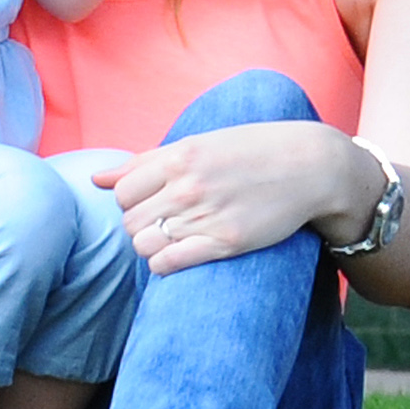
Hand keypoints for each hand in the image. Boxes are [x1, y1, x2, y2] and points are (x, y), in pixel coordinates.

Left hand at [110, 118, 364, 274]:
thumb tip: (97, 179)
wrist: (312, 165)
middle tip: (167, 221)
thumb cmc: (254, 150)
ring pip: (144, 246)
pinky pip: (168, 264)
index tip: (153, 202)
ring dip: (153, 247)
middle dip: (142, 226)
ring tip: (176, 238)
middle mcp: (188, 186)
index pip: (122, 193)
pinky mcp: (225, 242)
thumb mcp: (199, 143)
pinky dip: (165, 264)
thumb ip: (145, 161)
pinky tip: (182, 254)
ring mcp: (206, 215)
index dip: (133, 202)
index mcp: (180, 156)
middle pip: (130, 223)